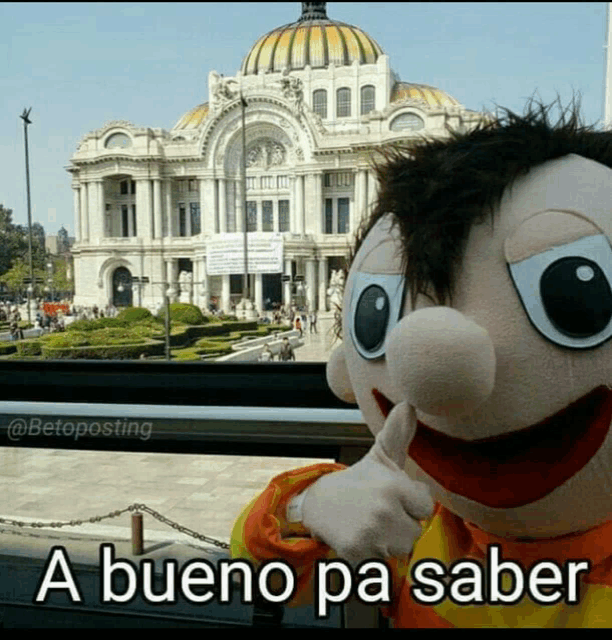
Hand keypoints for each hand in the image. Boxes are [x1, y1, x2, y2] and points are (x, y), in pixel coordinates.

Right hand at [298, 402, 433, 564]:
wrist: (317, 502)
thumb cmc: (356, 481)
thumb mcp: (379, 458)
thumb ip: (399, 435)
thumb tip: (409, 404)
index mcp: (393, 486)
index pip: (425, 507)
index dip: (410, 503)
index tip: (392, 497)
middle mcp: (384, 510)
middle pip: (414, 532)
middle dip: (399, 524)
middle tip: (378, 512)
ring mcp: (371, 533)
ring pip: (400, 549)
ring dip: (388, 541)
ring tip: (370, 525)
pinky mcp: (357, 553)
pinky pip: (382, 562)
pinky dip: (372, 555)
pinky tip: (360, 538)